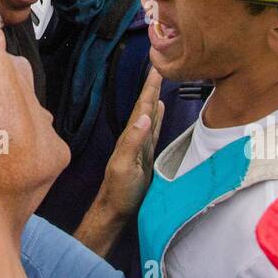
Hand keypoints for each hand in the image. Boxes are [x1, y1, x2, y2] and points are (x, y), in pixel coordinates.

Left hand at [93, 67, 164, 222]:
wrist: (116, 209)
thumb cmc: (119, 191)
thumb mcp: (124, 166)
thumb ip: (133, 142)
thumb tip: (144, 117)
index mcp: (130, 135)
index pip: (142, 106)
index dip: (149, 87)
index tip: (156, 68)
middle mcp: (135, 136)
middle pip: (146, 106)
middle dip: (153, 86)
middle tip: (161, 67)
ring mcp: (141, 144)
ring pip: (150, 114)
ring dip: (155, 97)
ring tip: (160, 82)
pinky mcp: (147, 154)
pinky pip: (154, 129)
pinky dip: (157, 116)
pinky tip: (159, 109)